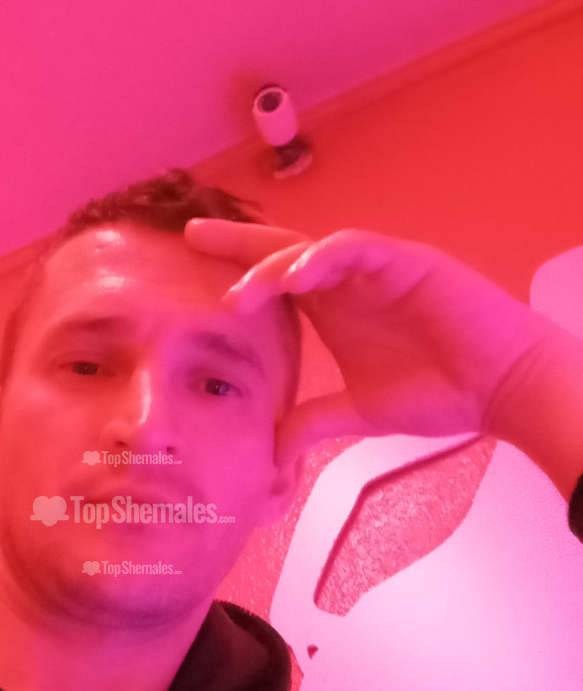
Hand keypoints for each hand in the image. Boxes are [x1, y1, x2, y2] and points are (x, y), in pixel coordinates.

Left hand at [185, 219, 552, 461]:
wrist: (499, 389)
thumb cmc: (438, 392)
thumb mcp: (359, 413)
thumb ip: (313, 422)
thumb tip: (269, 455)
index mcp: (333, 310)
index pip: (274, 284)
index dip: (236, 275)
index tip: (191, 272)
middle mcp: (347, 282)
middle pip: (282, 252)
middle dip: (236, 243)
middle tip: (191, 236)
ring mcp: (375, 267)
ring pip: (311, 250)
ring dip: (273, 266)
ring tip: (240, 293)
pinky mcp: (406, 260)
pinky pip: (356, 248)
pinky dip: (324, 258)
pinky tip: (297, 277)